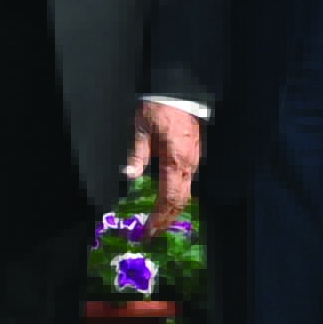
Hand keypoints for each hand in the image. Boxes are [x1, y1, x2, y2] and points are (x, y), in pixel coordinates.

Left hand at [125, 97, 202, 226]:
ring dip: (171, 210)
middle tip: (151, 233)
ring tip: (157, 221)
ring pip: (185, 193)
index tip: (146, 231)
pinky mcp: (193, 155)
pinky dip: (176, 196)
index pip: (169, 198)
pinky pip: (186, 182)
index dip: (158, 218)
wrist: (180, 90)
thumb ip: (136, 153)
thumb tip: (129, 175)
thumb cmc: (160, 107)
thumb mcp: (140, 128)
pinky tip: (165, 201)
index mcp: (175, 160)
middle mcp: (188, 164)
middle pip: (181, 201)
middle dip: (166, 220)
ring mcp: (193, 160)